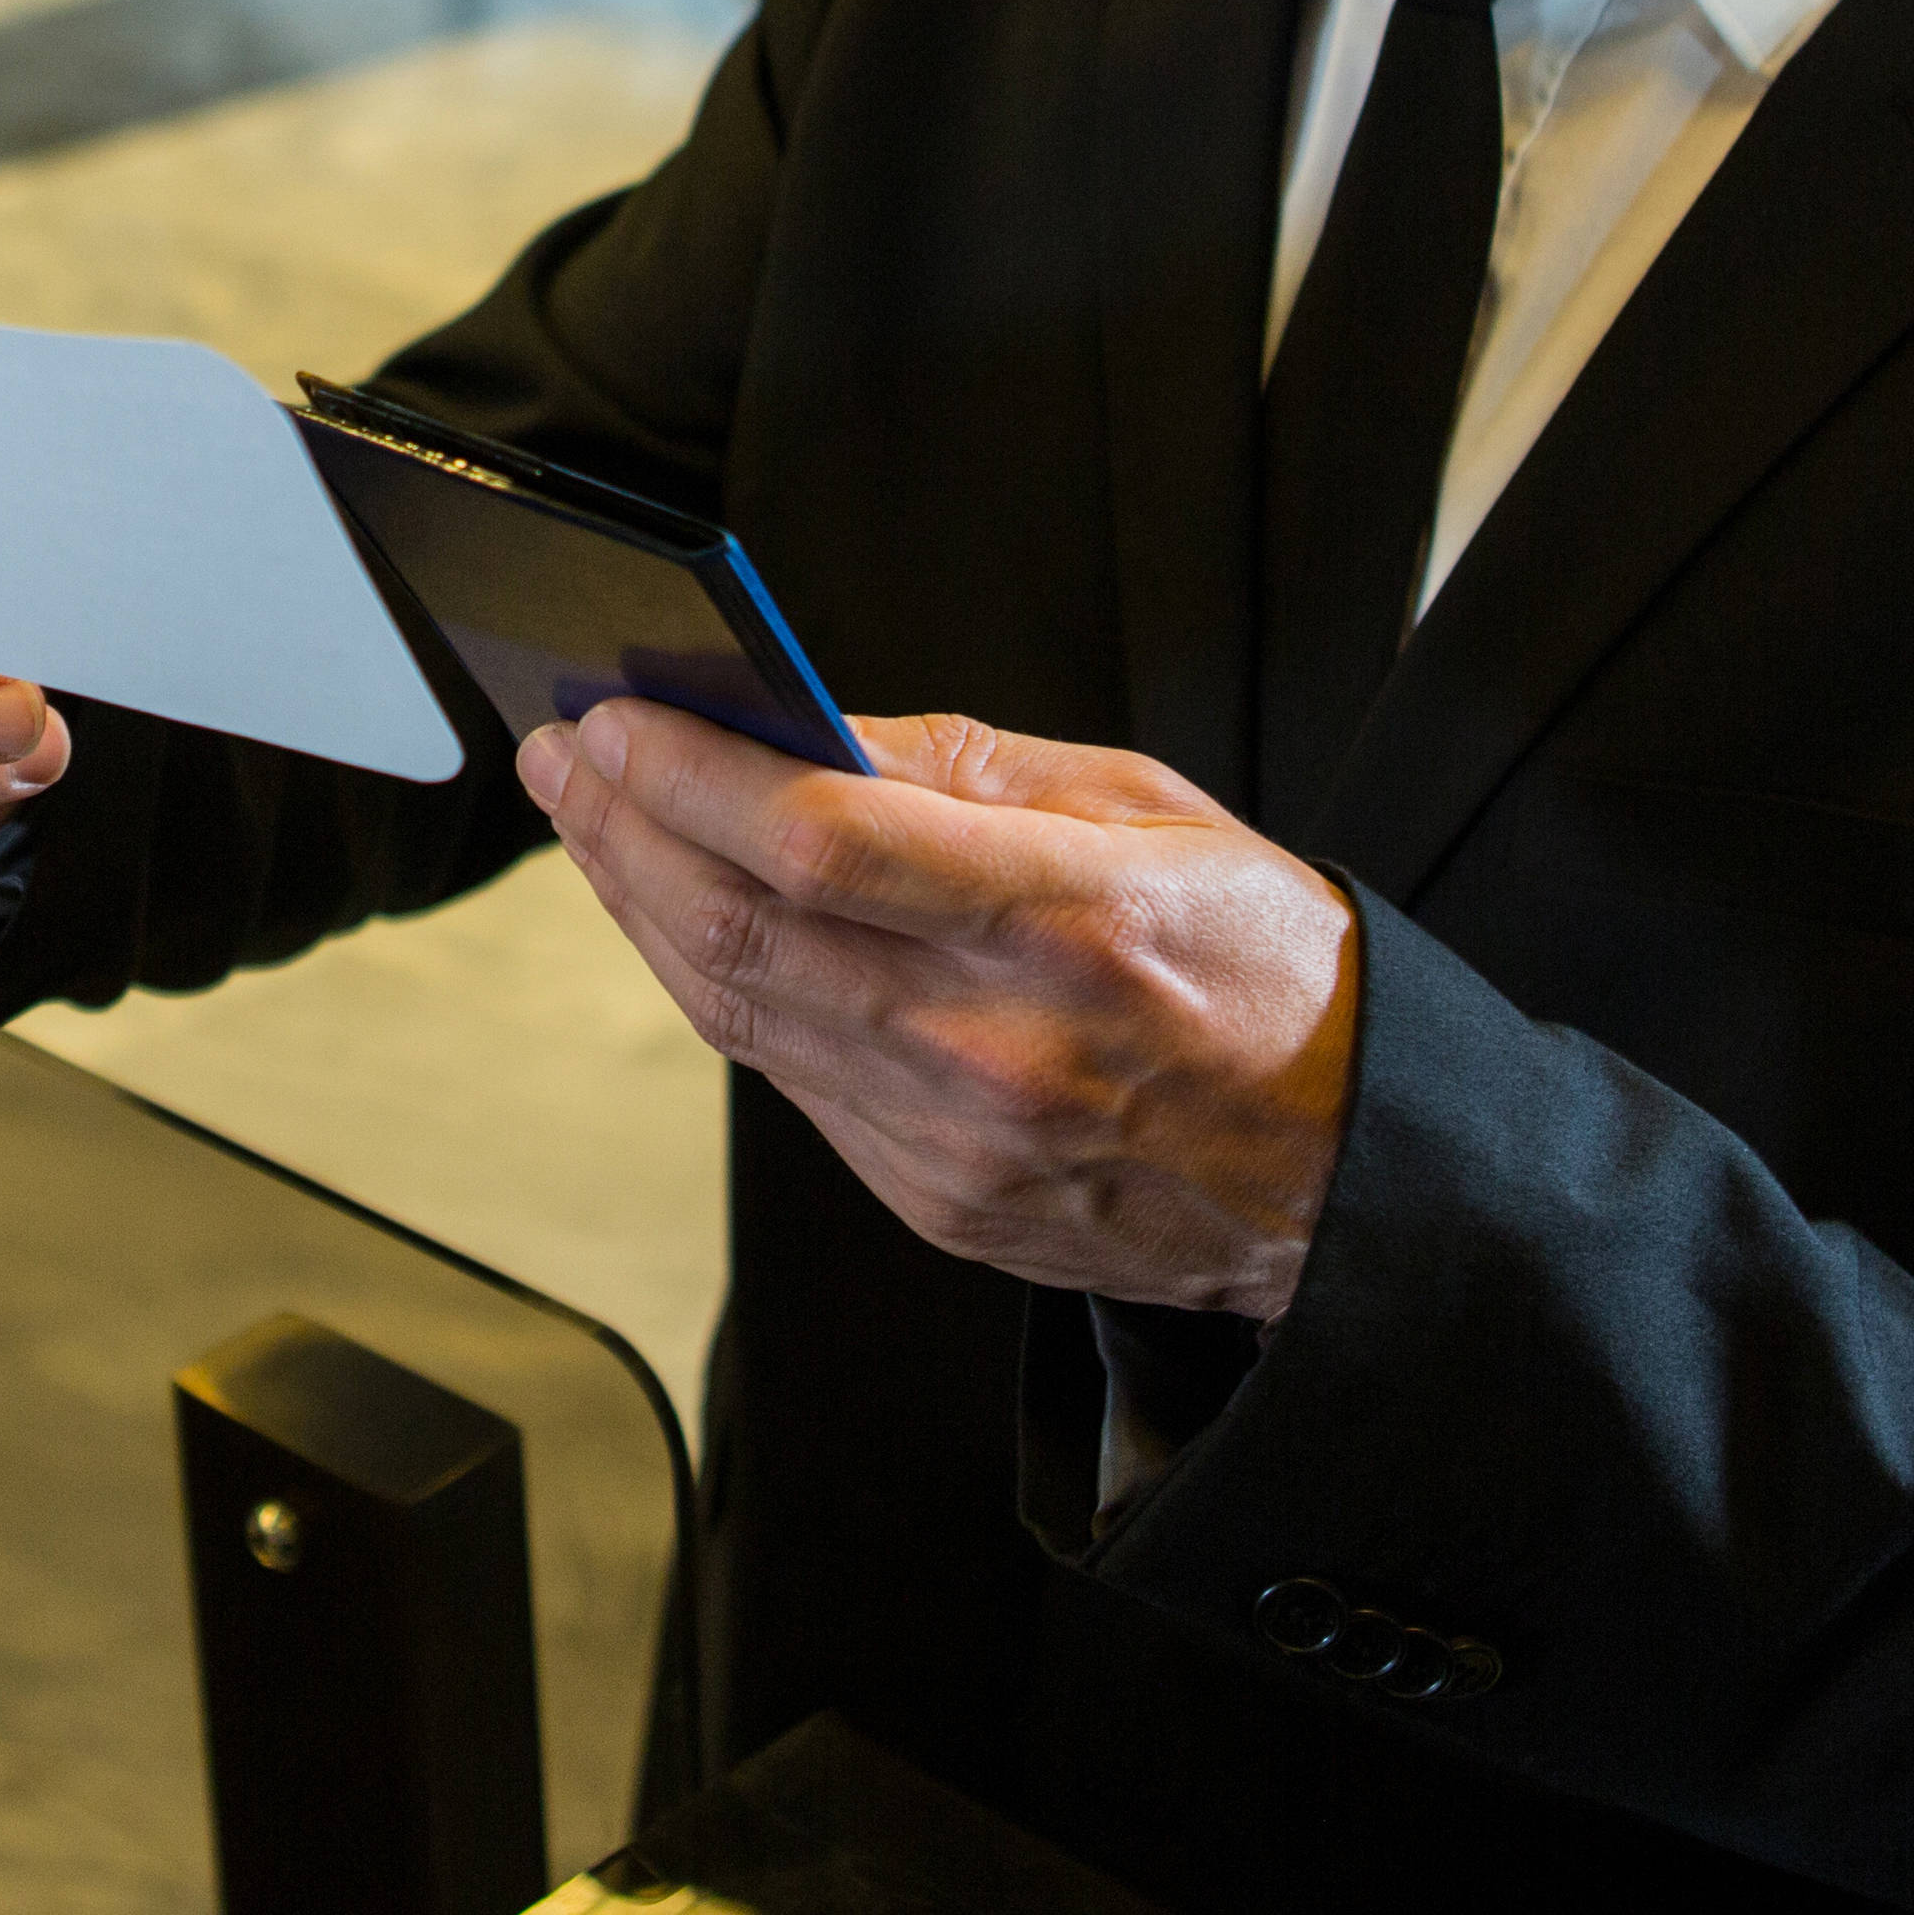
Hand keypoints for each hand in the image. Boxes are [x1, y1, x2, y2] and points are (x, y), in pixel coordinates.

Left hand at [523, 701, 1363, 1320]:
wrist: (1351, 1172)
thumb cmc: (1268, 967)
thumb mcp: (1152, 810)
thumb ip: (965, 769)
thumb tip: (805, 724)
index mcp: (1065, 921)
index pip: (819, 840)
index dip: (690, 773)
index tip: (615, 712)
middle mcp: (999, 1045)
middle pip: (744, 929)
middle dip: (622, 829)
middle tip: (562, 755)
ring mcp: (959, 1141)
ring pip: (738, 1013)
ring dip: (639, 906)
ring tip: (592, 821)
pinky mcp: (937, 1202)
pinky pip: (789, 1083)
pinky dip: (719, 991)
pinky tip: (681, 921)